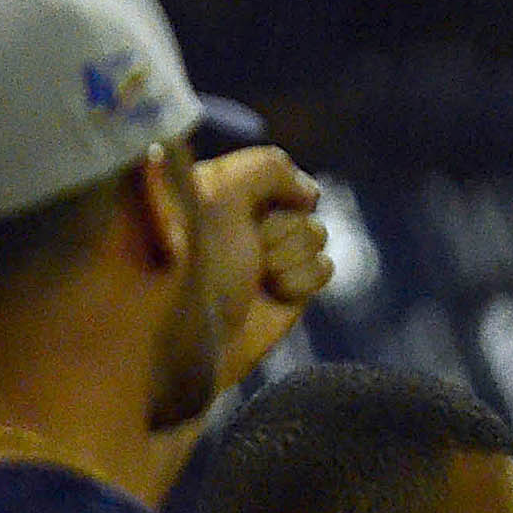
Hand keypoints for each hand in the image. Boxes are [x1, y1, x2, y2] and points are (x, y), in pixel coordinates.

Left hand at [192, 146, 332, 393]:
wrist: (188, 343)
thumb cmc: (190, 264)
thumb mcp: (220, 193)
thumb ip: (268, 169)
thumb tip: (310, 193)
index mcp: (215, 187)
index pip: (274, 170)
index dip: (269, 190)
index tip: (240, 210)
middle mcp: (240, 218)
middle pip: (301, 203)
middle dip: (279, 228)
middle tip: (244, 251)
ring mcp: (264, 256)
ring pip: (316, 234)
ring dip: (290, 255)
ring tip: (256, 277)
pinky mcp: (286, 291)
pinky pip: (323, 267)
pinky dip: (303, 280)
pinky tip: (274, 294)